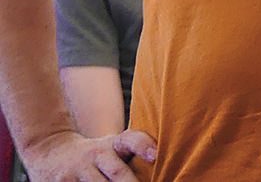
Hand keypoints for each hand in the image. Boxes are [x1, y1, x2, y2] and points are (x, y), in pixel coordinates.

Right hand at [23, 128, 156, 181]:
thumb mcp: (113, 147)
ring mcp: (77, 170)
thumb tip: (158, 161)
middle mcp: (96, 154)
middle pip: (117, 172)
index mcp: (113, 144)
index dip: (144, 146)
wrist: (50, 152)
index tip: (155, 156)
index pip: (131, 140)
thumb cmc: (95, 154)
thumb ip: (135, 151)